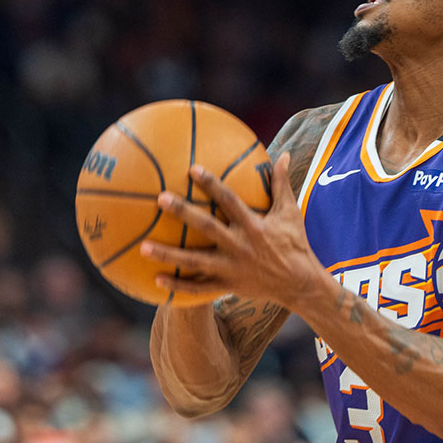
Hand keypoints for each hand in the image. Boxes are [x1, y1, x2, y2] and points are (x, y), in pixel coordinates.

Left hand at [140, 153, 327, 306]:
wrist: (300, 284)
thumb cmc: (294, 243)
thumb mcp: (290, 212)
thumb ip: (282, 183)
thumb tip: (284, 153)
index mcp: (254, 225)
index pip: (229, 200)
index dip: (211, 184)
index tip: (192, 169)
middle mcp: (240, 246)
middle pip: (206, 227)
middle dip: (183, 212)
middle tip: (160, 199)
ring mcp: (231, 268)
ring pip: (195, 261)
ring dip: (168, 255)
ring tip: (143, 247)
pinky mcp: (227, 286)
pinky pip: (199, 288)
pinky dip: (178, 285)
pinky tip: (155, 280)